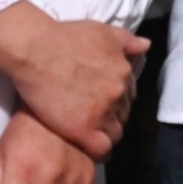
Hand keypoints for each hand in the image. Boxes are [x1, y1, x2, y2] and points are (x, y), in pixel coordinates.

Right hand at [0, 3, 145, 159]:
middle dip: (111, 117)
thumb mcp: (103, 32)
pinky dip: (98, 151)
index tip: (103, 104)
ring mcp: (103, 111)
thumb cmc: (65, 37)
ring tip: (90, 135)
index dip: (116, 101)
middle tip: (93, 120)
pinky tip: (88, 149)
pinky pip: (101, 148)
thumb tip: (146, 45)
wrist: (36, 50)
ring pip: (114, 132)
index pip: (129, 95)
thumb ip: (126, 40)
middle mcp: (118, 92)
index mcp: (124, 72)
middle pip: (123, 114)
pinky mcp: (83, 128)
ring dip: (105, 134)